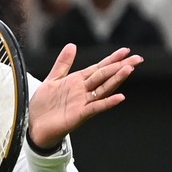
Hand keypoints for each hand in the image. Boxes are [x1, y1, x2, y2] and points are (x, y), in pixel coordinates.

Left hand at [28, 44, 142, 149]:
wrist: (34, 126)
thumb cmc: (44, 105)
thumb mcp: (52, 79)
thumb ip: (63, 63)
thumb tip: (72, 45)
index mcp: (77, 81)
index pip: (99, 68)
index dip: (112, 59)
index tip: (126, 50)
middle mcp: (83, 91)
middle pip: (105, 76)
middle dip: (120, 66)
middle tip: (137, 58)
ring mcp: (83, 103)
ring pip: (103, 89)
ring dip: (116, 79)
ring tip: (129, 69)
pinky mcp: (79, 115)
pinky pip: (96, 108)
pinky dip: (108, 103)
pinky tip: (120, 97)